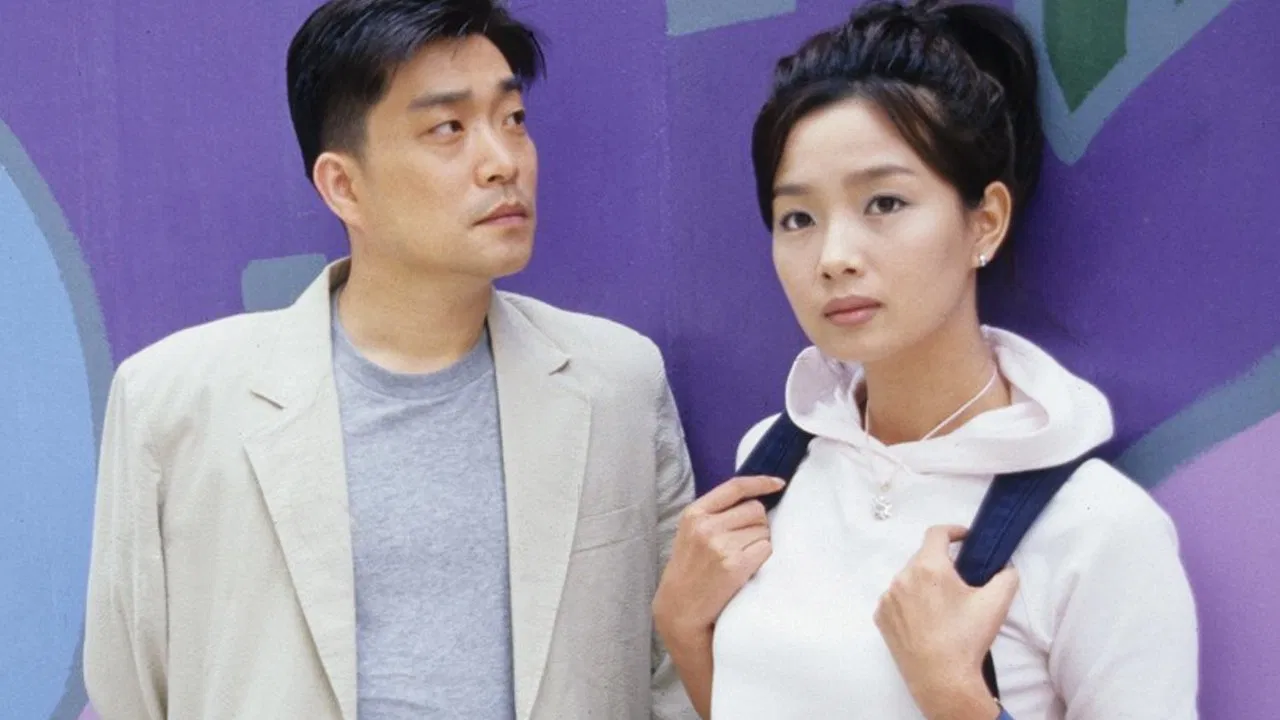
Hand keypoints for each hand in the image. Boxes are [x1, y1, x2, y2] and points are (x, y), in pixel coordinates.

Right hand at [653, 475, 783, 643]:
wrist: (680, 609)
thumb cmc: (689, 570)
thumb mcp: (691, 533)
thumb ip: (715, 514)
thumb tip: (755, 501)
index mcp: (695, 513)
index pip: (735, 487)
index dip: (761, 483)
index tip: (778, 484)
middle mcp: (707, 526)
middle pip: (755, 510)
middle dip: (757, 524)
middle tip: (744, 543)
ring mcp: (721, 545)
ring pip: (763, 530)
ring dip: (759, 542)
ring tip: (740, 558)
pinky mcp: (735, 565)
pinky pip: (765, 549)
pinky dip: (761, 558)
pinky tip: (746, 569)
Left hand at [874, 525, 1016, 719]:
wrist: (942, 679)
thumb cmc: (967, 639)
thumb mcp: (996, 603)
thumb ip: (1006, 576)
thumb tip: (1006, 568)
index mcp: (928, 567)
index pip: (936, 533)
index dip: (953, 531)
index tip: (964, 538)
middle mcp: (902, 577)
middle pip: (923, 558)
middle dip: (941, 564)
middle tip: (958, 582)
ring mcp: (888, 597)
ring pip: (908, 579)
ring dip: (924, 584)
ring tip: (941, 606)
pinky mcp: (881, 617)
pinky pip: (896, 599)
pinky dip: (909, 602)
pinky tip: (924, 619)